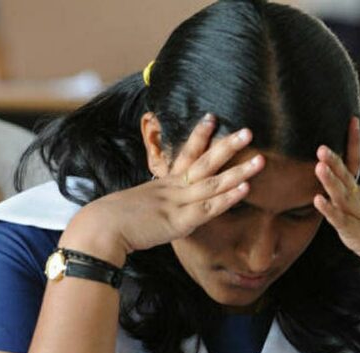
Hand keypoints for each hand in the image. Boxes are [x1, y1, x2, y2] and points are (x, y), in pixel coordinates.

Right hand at [61, 115, 264, 265]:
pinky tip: (246, 188)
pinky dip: (228, 198)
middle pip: (204, 161)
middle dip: (227, 145)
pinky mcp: (179, 221)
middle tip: (248, 130)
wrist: (100, 228)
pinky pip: (208, 207)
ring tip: (260, 159)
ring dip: (239, 170)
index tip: (212, 118)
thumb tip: (153, 210)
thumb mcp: (133, 207)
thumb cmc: (111, 221)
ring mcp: (177, 203)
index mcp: (161, 183)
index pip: (184, 154)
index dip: (199, 136)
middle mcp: (172, 188)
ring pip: (213, 182)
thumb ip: (149, 206)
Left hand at [313, 117, 359, 283]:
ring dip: (331, 181)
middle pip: (347, 178)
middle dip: (334, 161)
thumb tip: (336, 193)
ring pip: (345, 197)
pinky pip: (343, 222)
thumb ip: (351, 205)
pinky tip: (318, 200)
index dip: (353, 144)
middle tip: (321, 145)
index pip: (356, 166)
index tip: (352, 120)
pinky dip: (330, 211)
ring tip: (318, 166)